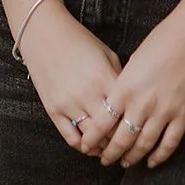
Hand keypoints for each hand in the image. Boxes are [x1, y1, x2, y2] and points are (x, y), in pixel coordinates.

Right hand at [17, 0, 122, 151]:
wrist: (45, 34)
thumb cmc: (79, 41)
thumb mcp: (106, 54)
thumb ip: (120, 78)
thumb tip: (133, 101)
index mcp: (104, 78)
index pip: (126, 113)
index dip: (135, 125)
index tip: (140, 131)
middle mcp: (87, 94)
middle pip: (111, 131)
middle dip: (121, 142)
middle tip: (129, 147)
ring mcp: (69, 104)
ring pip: (92, 140)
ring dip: (104, 147)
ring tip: (112, 149)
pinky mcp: (54, 110)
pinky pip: (71, 138)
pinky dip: (83, 147)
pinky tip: (91, 146)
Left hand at [78, 8, 184, 169]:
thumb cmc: (163, 39)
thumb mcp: (135, 60)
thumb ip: (126, 84)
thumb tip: (118, 102)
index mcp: (126, 86)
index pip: (102, 122)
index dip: (92, 138)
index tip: (86, 145)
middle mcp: (142, 103)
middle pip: (121, 139)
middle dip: (110, 153)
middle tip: (104, 160)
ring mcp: (164, 110)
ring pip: (144, 145)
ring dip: (133, 157)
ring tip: (125, 163)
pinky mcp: (184, 114)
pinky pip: (169, 143)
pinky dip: (160, 156)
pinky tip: (152, 162)